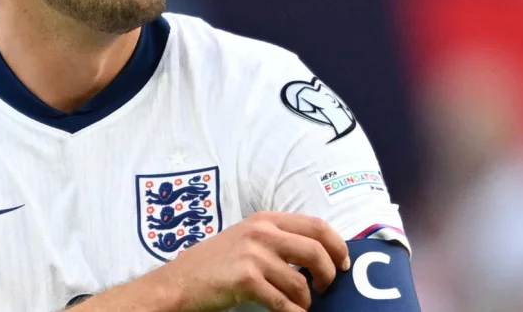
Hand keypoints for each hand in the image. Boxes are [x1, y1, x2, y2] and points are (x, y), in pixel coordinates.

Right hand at [148, 211, 349, 311]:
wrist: (179, 282)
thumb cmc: (215, 265)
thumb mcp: (247, 240)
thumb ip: (278, 240)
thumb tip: (318, 255)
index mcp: (265, 219)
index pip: (316, 225)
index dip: (337, 246)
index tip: (343, 264)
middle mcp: (261, 232)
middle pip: (316, 250)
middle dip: (329, 273)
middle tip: (327, 288)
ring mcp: (253, 254)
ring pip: (301, 281)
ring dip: (306, 300)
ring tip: (300, 305)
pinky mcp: (246, 278)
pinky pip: (283, 301)